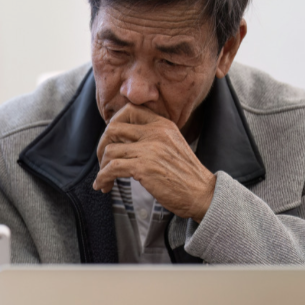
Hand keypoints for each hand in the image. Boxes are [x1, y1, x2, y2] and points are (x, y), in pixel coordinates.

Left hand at [92, 103, 216, 221]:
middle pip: (112, 128)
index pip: (128, 110)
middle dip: (102, 146)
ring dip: (102, 167)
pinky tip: (103, 186)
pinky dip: (102, 178)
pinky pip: (112, 168)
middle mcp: (155, 132)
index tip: (111, 140)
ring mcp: (149, 149)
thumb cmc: (186, 174)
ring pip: (109, 150)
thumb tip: (123, 139)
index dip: (113, 123)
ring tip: (104, 180)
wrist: (202, 194)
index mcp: (162, 124)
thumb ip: (152, 137)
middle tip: (103, 161)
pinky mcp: (143, 167)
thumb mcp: (172, 144)